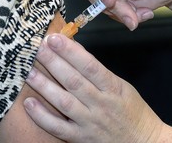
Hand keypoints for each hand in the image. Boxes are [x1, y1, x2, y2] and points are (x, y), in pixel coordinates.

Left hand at [24, 34, 163, 142]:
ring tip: (29, 71)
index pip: (90, 66)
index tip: (56, 38)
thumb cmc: (133, 111)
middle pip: (74, 80)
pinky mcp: (81, 137)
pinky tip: (29, 104)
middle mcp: (101, 104)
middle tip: (38, 47)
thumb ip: (100, 73)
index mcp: (113, 88)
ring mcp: (90, 122)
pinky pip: (59, 127)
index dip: (71, 52)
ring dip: (44, 86)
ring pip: (64, 102)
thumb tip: (77, 54)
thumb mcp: (122, 87)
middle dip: (54, 62)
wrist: (143, 141)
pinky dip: (43, 116)